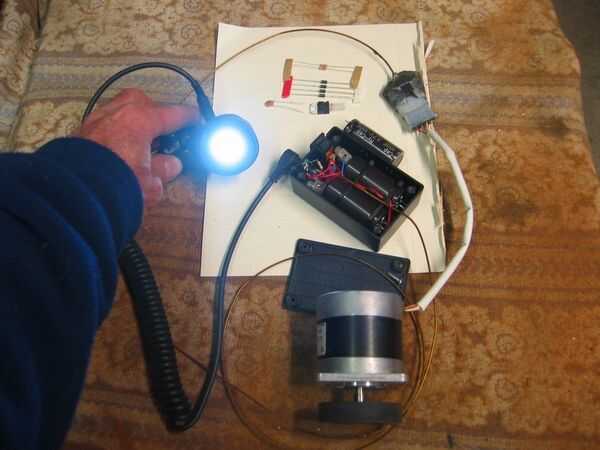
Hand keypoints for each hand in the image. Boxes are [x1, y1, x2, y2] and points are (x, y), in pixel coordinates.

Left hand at [74, 88, 197, 206]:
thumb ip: (165, 170)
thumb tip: (172, 164)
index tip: (198, 121)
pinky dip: (117, 131)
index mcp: (142, 120)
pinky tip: (120, 148)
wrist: (72, 192)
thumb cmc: (115, 184)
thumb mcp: (151, 184)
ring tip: (141, 142)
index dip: (190, 118)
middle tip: (164, 131)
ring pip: (121, 110)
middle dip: (155, 112)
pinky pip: (106, 122)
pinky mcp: (82, 131)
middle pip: (143, 102)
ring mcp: (97, 119)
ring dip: (133, 121)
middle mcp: (119, 112)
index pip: (174, 114)